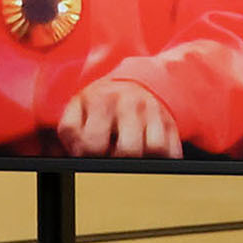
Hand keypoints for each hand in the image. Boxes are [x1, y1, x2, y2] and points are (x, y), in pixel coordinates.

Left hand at [57, 79, 182, 157]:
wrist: (133, 82)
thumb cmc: (101, 102)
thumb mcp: (77, 108)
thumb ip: (71, 131)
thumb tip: (74, 156)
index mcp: (101, 99)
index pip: (93, 144)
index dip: (88, 155)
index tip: (90, 152)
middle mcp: (131, 104)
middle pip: (128, 150)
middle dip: (117, 160)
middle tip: (111, 154)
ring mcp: (154, 112)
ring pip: (155, 149)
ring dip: (142, 159)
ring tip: (130, 154)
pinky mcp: (171, 123)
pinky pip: (172, 151)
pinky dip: (161, 159)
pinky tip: (147, 155)